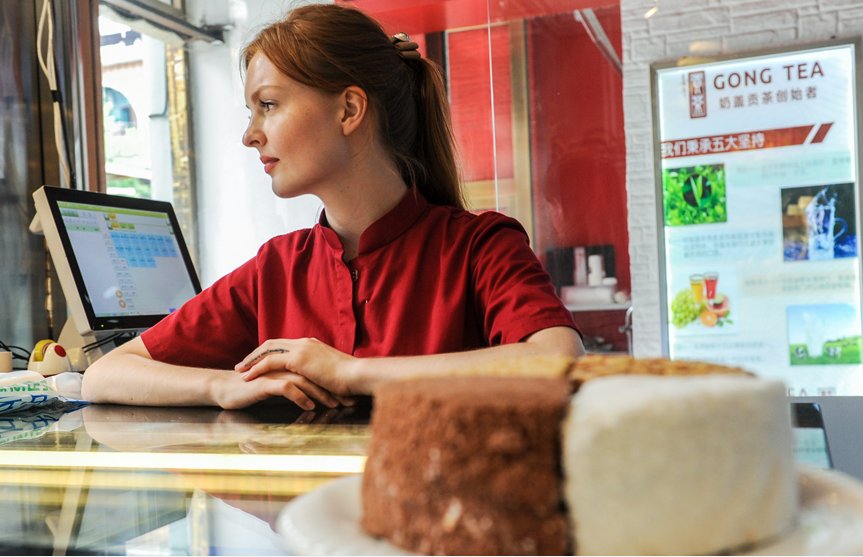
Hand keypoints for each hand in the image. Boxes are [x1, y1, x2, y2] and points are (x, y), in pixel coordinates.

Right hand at [213, 368, 341, 410]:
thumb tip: (314, 392)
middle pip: (314, 374)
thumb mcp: (278, 385)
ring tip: (334, 405)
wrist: (226, 389)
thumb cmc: (252, 389)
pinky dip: (301, 396)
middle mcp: (284, 364)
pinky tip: (310, 406)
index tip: (347, 396)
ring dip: (321, 393)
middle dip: (332, 388)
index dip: (331, 383)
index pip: (316, 371)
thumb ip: (294, 383)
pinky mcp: (265, 382)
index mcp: (289, 363)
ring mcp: (275, 372)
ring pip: (304, 380)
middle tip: (347, 401)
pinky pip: (287, 387)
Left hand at [235, 338, 359, 397]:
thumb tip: (318, 381)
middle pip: (272, 343)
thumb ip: (321, 372)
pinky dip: (257, 368)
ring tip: (240, 371)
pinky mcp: (298, 358)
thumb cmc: (350, 378)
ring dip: (252, 361)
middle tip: (242, 365)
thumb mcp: (332, 372)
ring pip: (267, 350)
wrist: (357, 375)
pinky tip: (248, 377)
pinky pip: (270, 361)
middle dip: (255, 354)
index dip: (269, 353)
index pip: (284, 345)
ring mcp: (301, 348)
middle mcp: (304, 342)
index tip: (258, 362)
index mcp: (312, 344)